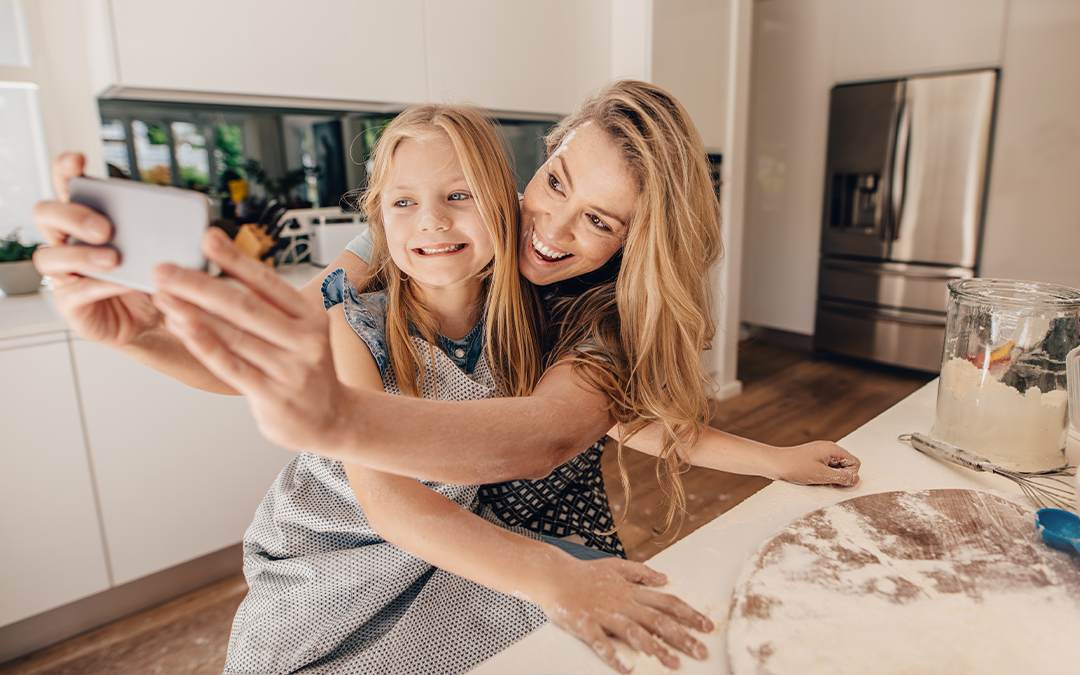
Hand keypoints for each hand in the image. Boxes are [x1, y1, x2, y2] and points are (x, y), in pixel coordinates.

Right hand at [31, 153, 161, 346]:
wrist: (151, 320)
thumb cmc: (149, 277)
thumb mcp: (161, 250)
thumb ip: (164, 231)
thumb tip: (192, 218)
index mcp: (87, 218)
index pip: (66, 186)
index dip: (65, 170)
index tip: (79, 161)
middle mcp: (68, 241)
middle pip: (47, 214)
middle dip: (72, 215)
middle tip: (106, 227)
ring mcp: (65, 272)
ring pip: (50, 255)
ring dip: (82, 254)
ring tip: (113, 258)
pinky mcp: (71, 302)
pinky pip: (77, 291)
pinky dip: (101, 285)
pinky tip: (123, 282)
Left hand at [150, 227, 345, 451]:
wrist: (333, 421)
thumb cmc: (306, 372)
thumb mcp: (303, 333)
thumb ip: (271, 309)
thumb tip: (222, 276)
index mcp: (312, 318)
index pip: (268, 283)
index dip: (236, 259)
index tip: (207, 237)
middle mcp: (305, 341)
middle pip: (245, 307)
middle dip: (199, 285)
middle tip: (165, 270)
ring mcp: (290, 370)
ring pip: (234, 335)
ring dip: (193, 313)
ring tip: (164, 296)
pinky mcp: (272, 396)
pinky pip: (231, 365)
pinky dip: (204, 344)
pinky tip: (182, 327)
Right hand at [535, 556, 711, 672]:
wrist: (553, 574)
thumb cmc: (585, 573)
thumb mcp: (616, 566)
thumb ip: (641, 573)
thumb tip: (664, 577)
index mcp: (631, 592)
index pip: (666, 603)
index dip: (688, 614)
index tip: (707, 626)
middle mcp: (622, 603)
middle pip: (657, 620)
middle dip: (682, 637)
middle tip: (700, 651)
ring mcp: (603, 614)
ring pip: (634, 632)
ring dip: (655, 648)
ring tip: (673, 663)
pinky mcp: (584, 624)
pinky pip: (600, 642)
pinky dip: (612, 655)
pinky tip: (625, 668)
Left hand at [770, 440, 860, 485]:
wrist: (773, 464)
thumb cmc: (794, 467)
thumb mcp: (821, 475)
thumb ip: (841, 477)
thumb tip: (857, 479)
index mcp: (832, 449)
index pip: (854, 463)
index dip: (849, 475)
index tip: (835, 480)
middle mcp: (828, 449)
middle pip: (846, 466)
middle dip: (840, 477)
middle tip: (825, 481)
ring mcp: (821, 454)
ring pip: (836, 469)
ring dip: (830, 478)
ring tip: (816, 480)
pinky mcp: (814, 460)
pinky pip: (826, 470)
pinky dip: (822, 477)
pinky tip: (812, 479)